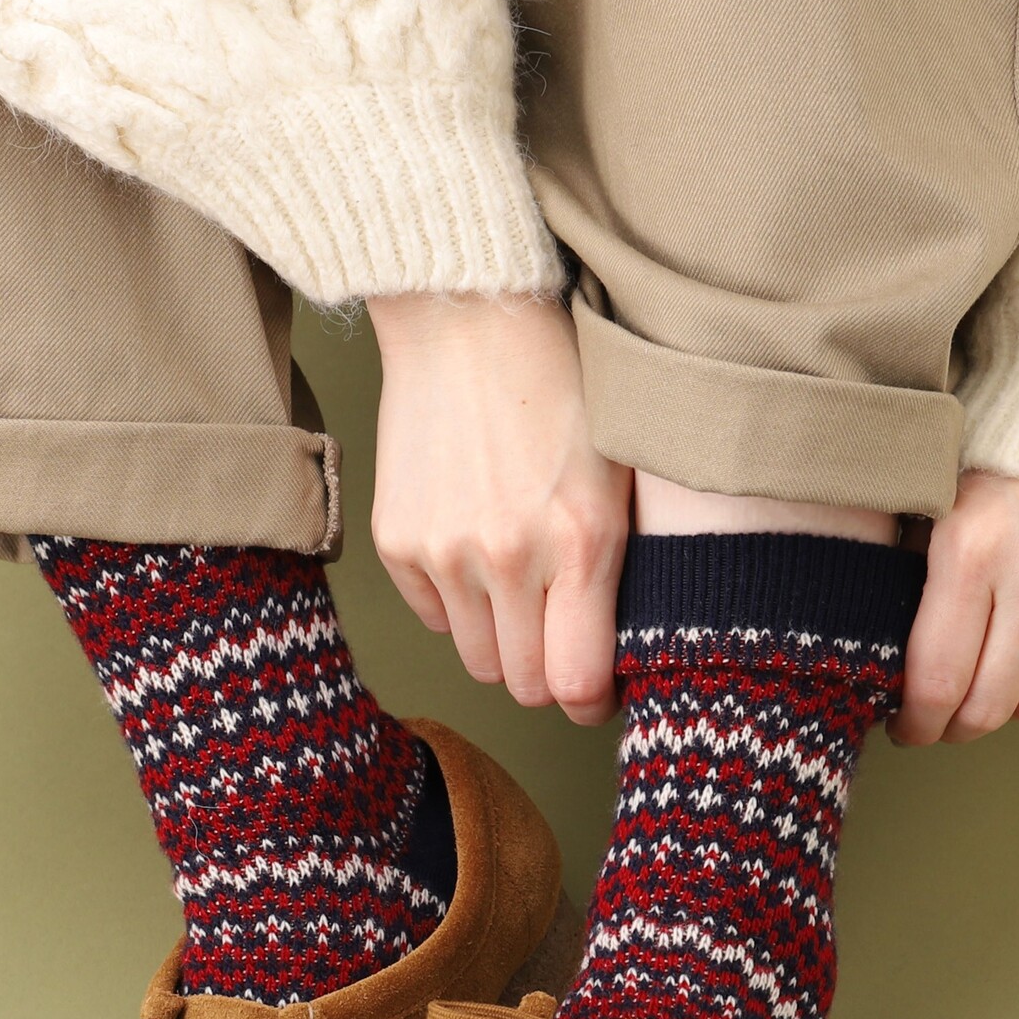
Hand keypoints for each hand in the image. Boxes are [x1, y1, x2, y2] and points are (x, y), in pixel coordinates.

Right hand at [367, 292, 631, 724]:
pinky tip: (478, 550)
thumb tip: (614, 654)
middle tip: (563, 637)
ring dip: (503, 641)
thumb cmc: (563, 386)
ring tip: (521, 588)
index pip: (575, 684)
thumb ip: (618, 569)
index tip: (598, 687)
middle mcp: (507, 557)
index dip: (591, 700)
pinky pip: (434, 617)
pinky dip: (458, 604)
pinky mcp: (398, 541)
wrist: (470, 318)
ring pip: (477, 658)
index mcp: (581, 541)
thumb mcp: (620, 477)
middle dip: (549, 672)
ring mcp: (444, 551)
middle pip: (524, 683)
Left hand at [890, 471, 1018, 745]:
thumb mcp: (932, 502)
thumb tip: (879, 665)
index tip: (904, 727)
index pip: (938, 681)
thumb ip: (907, 580)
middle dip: (955, 726)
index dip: (915, 722)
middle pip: (991, 708)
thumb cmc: (996, 459)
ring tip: (986, 675)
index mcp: (971, 548)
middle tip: (939, 720)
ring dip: (1008, 701)